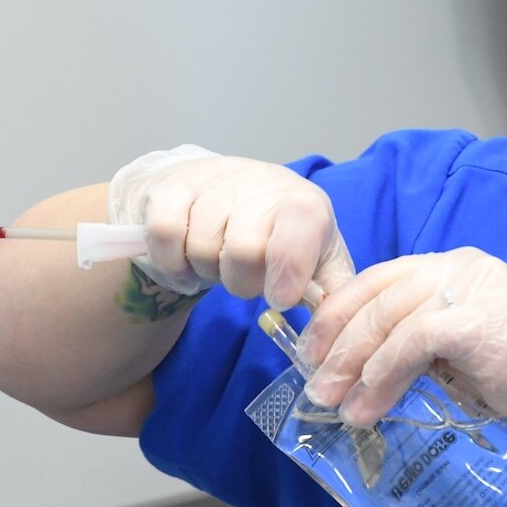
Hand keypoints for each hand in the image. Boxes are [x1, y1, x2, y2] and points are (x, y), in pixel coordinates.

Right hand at [108, 145, 352, 307]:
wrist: (227, 190)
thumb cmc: (278, 232)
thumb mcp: (316, 257)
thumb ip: (333, 292)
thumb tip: (342, 324)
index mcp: (305, 205)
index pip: (300, 227)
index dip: (289, 267)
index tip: (280, 299)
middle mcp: (262, 185)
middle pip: (243, 252)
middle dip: (241, 281)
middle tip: (244, 276)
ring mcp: (213, 182)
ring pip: (201, 247)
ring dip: (206, 269)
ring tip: (218, 259)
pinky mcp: (171, 186)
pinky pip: (163, 235)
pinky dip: (171, 261)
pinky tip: (184, 255)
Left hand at [298, 248, 506, 476]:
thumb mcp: (464, 351)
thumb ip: (421, 341)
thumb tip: (356, 366)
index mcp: (459, 267)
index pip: (382, 279)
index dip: (340, 312)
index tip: (314, 350)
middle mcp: (464, 267)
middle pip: (377, 295)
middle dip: (336, 342)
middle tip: (314, 384)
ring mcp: (473, 290)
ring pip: (388, 318)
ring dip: (353, 365)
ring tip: (334, 405)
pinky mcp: (479, 321)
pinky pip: (412, 342)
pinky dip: (382, 374)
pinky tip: (369, 405)